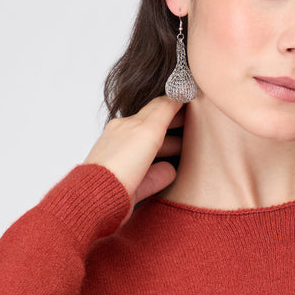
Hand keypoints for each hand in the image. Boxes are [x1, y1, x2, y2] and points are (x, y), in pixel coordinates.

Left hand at [84, 96, 182, 212]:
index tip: (192, 98)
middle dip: (175, 126)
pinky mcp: (130, 188)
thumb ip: (163, 111)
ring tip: (188, 150)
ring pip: (153, 153)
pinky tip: (172, 174)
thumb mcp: (147, 130)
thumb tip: (176, 96)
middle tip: (194, 123)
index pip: (156, 108)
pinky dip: (163, 173)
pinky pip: (151, 177)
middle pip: (155, 130)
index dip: (175, 102)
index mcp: (127, 125)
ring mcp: (127, 166)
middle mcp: (125, 142)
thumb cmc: (119, 163)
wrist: (100, 198)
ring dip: (170, 149)